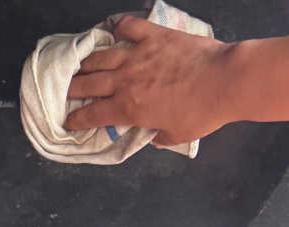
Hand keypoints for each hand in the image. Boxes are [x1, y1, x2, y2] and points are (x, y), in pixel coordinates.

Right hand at [64, 15, 239, 145]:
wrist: (224, 81)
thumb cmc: (203, 112)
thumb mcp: (178, 135)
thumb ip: (160, 137)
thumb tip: (154, 138)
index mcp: (128, 108)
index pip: (92, 115)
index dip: (76, 119)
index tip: (68, 121)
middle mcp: (125, 80)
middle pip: (87, 84)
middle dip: (71, 90)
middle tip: (64, 91)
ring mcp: (137, 55)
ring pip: (101, 57)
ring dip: (86, 62)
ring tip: (79, 65)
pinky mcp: (153, 37)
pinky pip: (130, 27)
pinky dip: (120, 27)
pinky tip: (115, 29)